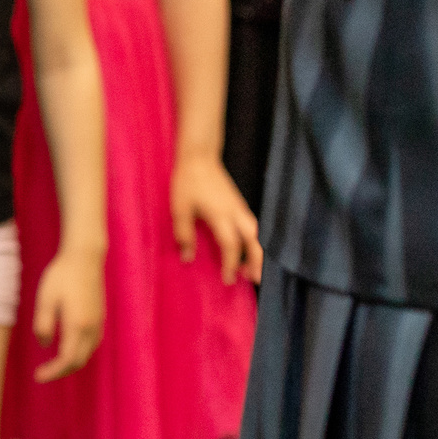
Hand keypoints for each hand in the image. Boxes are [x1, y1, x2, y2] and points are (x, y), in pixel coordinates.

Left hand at [30, 244, 106, 380]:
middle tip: (42, 373)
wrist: (85, 258)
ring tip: (52, 364)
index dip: (53, 372)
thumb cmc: (62, 276)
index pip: (67, 360)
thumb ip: (43, 324)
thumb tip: (45, 345)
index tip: (38, 376)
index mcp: (77, 325)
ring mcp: (99, 324)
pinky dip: (79, 353)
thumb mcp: (45, 299)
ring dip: (70, 363)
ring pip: (87, 354)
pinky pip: (92, 344)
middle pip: (79, 362)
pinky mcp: (100, 318)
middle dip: (60, 371)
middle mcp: (92, 328)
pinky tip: (66, 349)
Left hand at [173, 157, 263, 283]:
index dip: (230, 264)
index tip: (227, 280)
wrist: (199, 158)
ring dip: (257, 252)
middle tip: (254, 280)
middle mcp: (237, 213)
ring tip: (252, 269)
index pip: (231, 246)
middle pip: (255, 241)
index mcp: (222, 215)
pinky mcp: (239, 204)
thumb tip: (187, 258)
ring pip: (257, 234)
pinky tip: (246, 249)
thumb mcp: (180, 209)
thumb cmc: (187, 182)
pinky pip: (253, 227)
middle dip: (257, 261)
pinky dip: (253, 241)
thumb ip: (184, 234)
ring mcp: (241, 208)